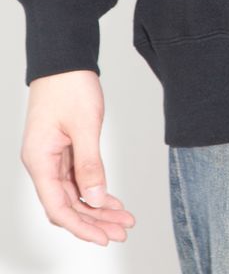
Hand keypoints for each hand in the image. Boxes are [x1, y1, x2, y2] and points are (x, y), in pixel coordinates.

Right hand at [20, 70, 135, 245]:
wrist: (65, 57)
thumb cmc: (69, 84)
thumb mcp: (85, 125)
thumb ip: (90, 164)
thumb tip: (95, 198)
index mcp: (40, 160)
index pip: (58, 207)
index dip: (82, 226)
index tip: (104, 236)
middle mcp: (42, 162)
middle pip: (67, 204)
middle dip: (95, 220)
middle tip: (122, 229)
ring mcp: (52, 156)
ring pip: (74, 193)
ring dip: (98, 207)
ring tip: (123, 218)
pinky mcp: (63, 147)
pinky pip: (78, 178)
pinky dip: (95, 189)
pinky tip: (112, 200)